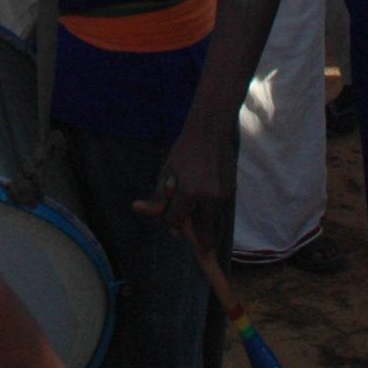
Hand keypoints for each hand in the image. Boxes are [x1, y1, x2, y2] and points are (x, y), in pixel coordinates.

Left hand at [135, 115, 235, 240]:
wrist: (211, 131)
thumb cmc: (184, 151)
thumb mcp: (166, 172)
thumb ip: (157, 196)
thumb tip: (137, 209)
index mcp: (190, 192)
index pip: (174, 220)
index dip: (169, 217)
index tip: (169, 210)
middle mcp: (210, 198)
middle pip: (201, 234)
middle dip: (192, 235)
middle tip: (185, 231)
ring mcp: (223, 197)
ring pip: (211, 226)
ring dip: (202, 227)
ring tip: (194, 217)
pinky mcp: (231, 193)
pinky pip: (218, 213)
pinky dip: (209, 214)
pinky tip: (202, 202)